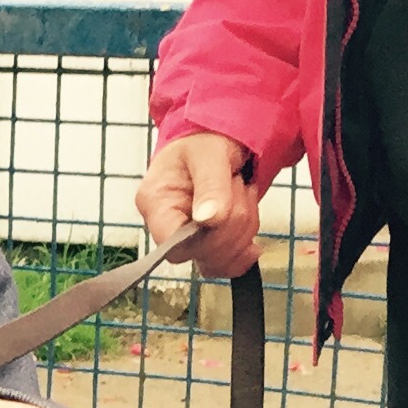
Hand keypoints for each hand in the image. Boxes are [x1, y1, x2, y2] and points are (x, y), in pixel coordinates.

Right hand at [134, 131, 259, 278]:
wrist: (213, 141)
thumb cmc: (203, 141)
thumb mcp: (209, 153)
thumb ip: (210, 185)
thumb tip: (208, 220)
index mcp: (155, 202)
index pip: (171, 244)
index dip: (203, 238)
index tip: (221, 213)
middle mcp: (164, 226)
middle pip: (200, 252)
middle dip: (233, 223)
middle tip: (239, 186)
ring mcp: (184, 239)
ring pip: (217, 259)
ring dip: (243, 229)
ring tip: (240, 194)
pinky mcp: (203, 246)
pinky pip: (224, 266)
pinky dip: (244, 253)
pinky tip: (252, 243)